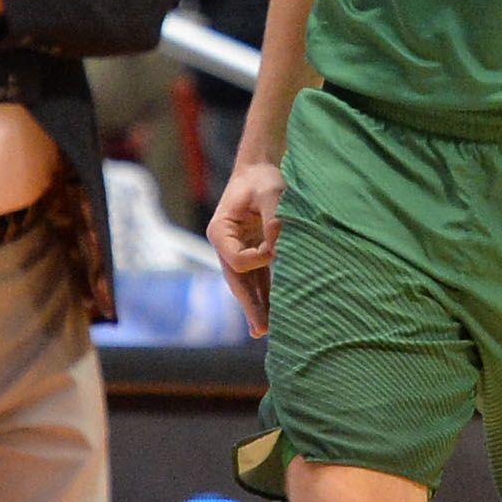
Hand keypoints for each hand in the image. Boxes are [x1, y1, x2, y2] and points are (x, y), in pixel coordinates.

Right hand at [208, 159, 282, 335]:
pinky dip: (266, 295)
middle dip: (251, 305)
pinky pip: (258, 279)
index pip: (237, 260)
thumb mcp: (271, 192)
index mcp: (220, 231)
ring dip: (258, 306)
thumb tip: (281, 247)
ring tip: (266, 330)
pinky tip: (274, 313)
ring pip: (246, 285)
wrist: (261, 170)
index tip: (278, 250)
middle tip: (261, 330)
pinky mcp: (253, 253)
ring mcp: (237, 251)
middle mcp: (226, 245)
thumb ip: (276, 219)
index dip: (259, 259)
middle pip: (236, 282)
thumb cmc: (264, 178)